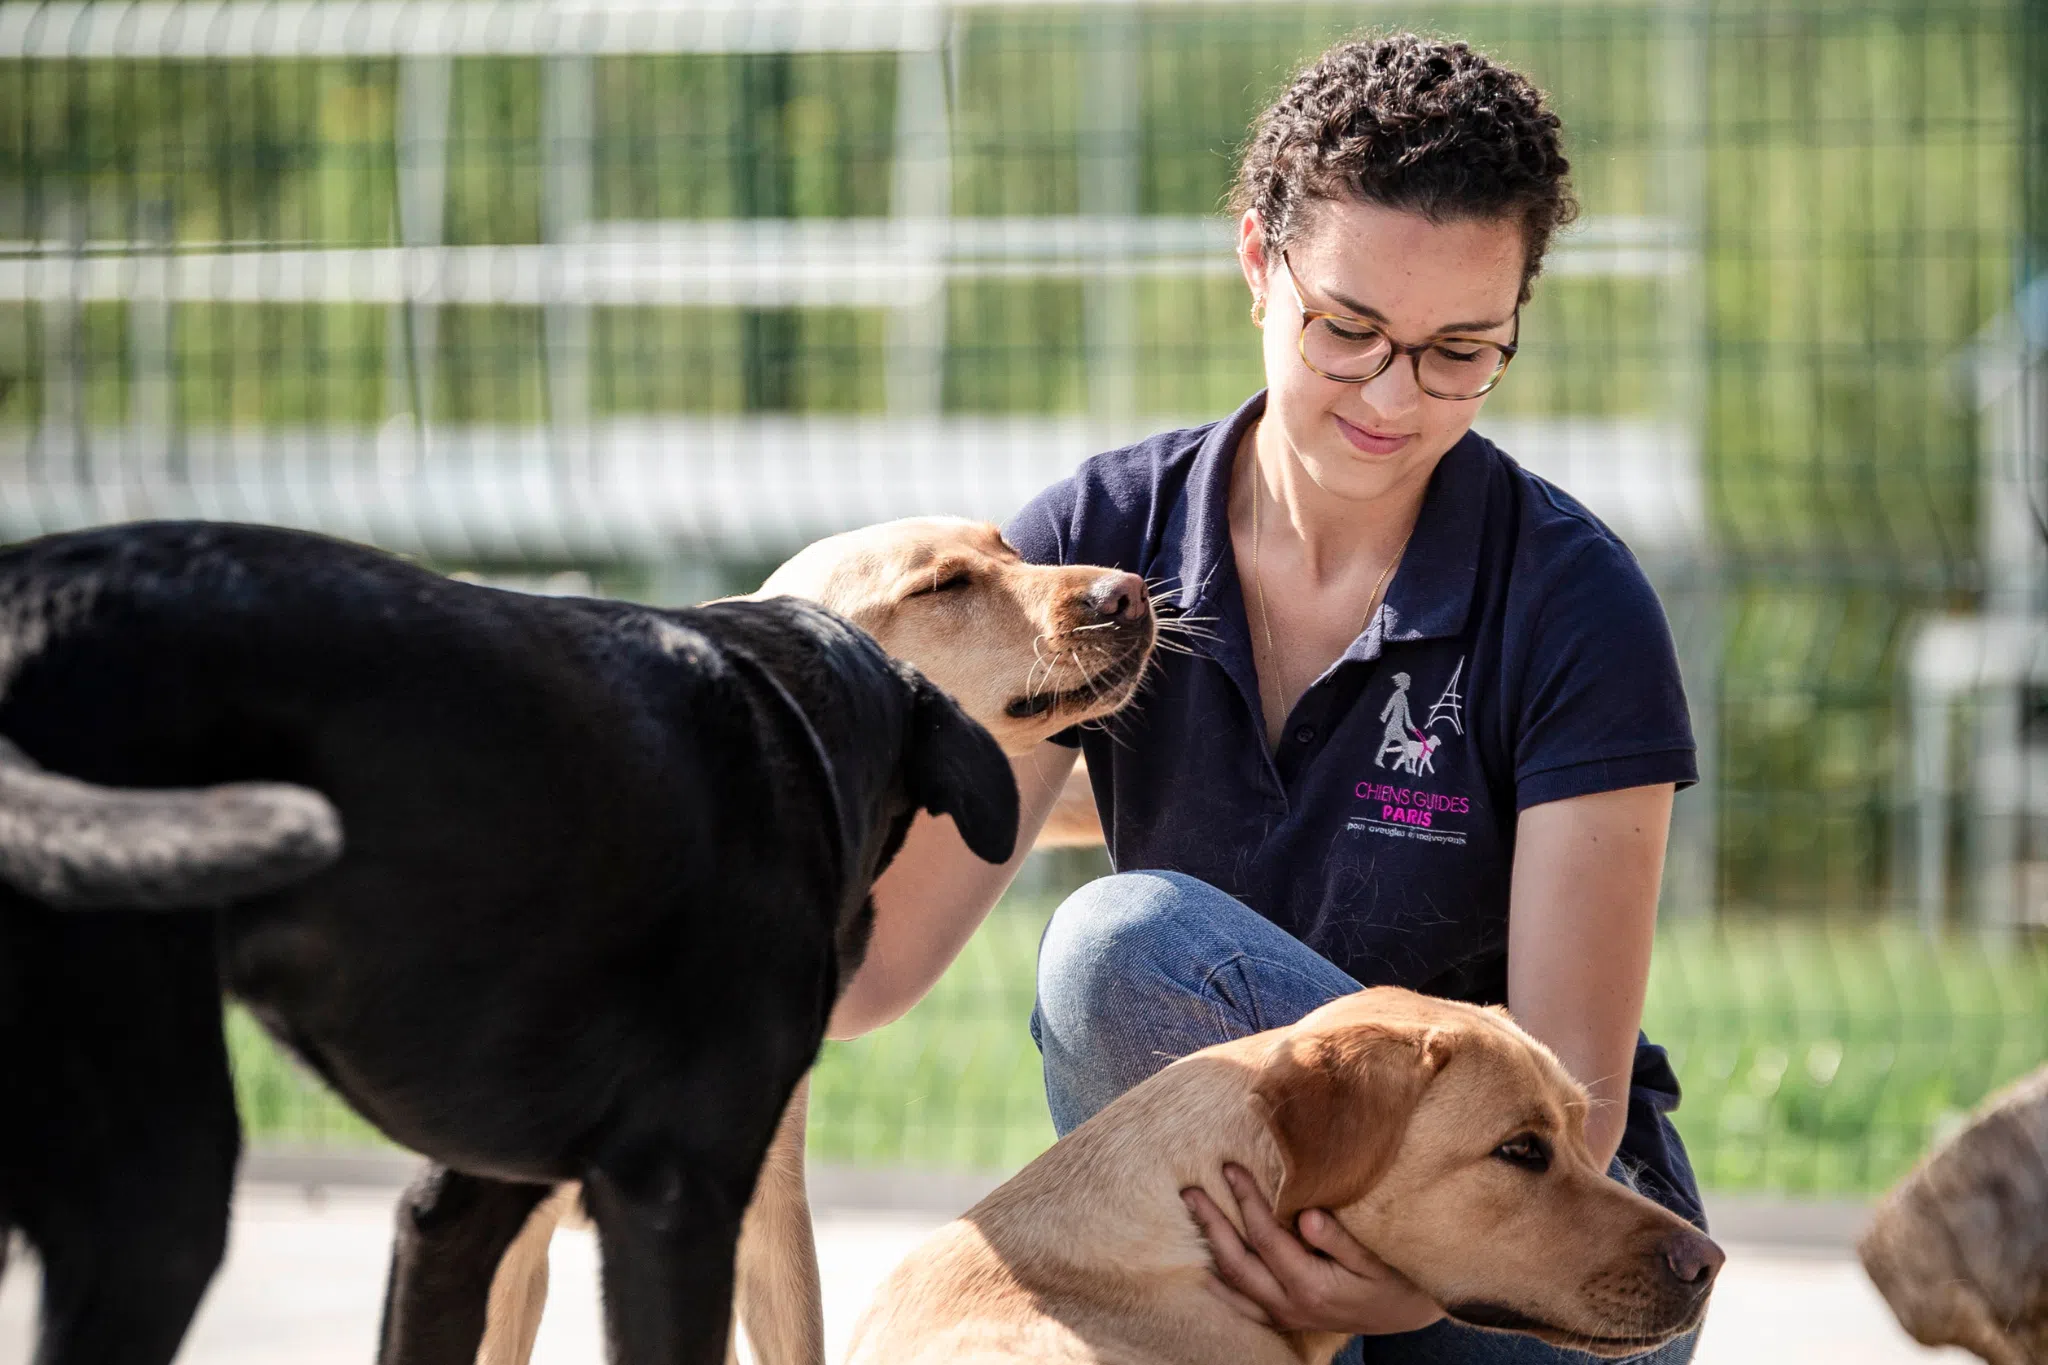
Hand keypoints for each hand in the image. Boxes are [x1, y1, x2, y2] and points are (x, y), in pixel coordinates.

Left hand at [1181, 1164, 1444, 1336]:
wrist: (1406, 1316)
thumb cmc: (1395, 1279)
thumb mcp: (1376, 1258)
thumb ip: (1340, 1239)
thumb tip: (1305, 1214)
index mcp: (1311, 1285)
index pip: (1265, 1237)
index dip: (1245, 1200)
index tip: (1230, 1168)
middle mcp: (1290, 1304)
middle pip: (1236, 1262)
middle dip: (1211, 1223)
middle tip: (1189, 1190)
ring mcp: (1285, 1315)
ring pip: (1233, 1286)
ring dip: (1209, 1250)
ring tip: (1190, 1217)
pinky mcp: (1285, 1319)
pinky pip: (1242, 1305)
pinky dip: (1220, 1286)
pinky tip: (1204, 1268)